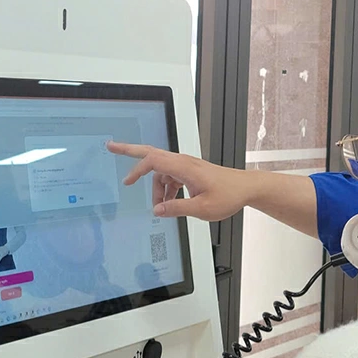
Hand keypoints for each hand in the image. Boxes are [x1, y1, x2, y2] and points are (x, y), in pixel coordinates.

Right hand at [108, 141, 254, 220]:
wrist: (246, 188)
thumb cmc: (229, 195)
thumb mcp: (201, 209)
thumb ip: (177, 209)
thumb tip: (157, 210)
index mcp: (185, 167)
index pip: (153, 161)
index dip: (137, 170)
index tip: (128, 182)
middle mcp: (184, 162)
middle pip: (151, 153)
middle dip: (130, 151)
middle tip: (111, 147)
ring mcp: (187, 166)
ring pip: (161, 172)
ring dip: (157, 188)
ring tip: (161, 205)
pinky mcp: (190, 171)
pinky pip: (170, 177)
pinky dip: (166, 188)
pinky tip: (170, 202)